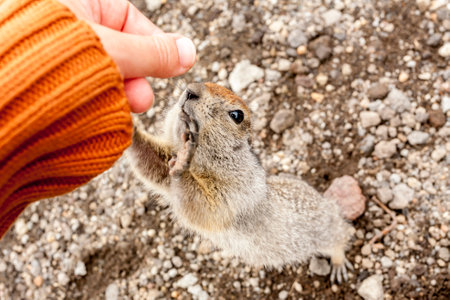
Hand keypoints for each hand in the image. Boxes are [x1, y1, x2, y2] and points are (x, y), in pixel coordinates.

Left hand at [58, 0, 195, 112]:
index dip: (154, 44)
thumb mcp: (114, 52)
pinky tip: (95, 110)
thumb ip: (154, 53)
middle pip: (114, 48)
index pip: (128, 18)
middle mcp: (62, 22)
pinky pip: (79, 85)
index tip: (173, 65)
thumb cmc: (45, 61)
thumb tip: (188, 52)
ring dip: (115, 92)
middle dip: (133, 77)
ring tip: (116, 109)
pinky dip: (92, 99)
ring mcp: (50, 50)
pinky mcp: (41, 75)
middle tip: (141, 100)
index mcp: (76, 0)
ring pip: (98, 71)